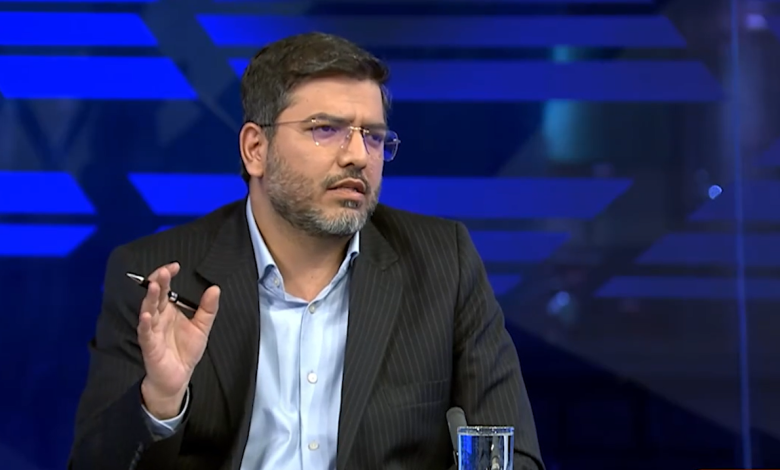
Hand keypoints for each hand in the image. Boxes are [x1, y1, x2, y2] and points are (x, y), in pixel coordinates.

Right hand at [137, 262, 219, 418]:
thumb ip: (208, 308)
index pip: (165, 289)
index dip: (167, 276)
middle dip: (158, 282)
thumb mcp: (202, 327)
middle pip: (155, 296)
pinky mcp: (149, 345)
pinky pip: (145, 333)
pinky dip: (144, 323)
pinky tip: (146, 315)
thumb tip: (215, 288)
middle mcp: (158, 317)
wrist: (178, 377)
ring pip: (148, 310)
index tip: (175, 266)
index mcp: (169, 310)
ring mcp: (151, 330)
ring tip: (153, 286)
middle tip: (164, 272)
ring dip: (150, 298)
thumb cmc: (185, 351)